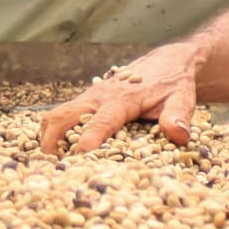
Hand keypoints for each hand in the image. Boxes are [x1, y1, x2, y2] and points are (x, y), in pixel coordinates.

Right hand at [36, 44, 201, 154]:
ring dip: (47, 136)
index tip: (81, 154)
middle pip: (63, 116)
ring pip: (56, 114)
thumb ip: (178, 116)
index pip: (100, 122)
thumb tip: (178, 134)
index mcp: (121, 99)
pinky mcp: (87, 100)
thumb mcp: (181, 99)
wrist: (166, 63)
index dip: (89, 139)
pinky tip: (57, 150)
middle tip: (51, 166)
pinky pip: (63, 114)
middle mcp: (99, 96)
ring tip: (50, 162)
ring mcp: (89, 97)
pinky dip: (54, 131)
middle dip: (52, 140)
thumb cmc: (173, 85)